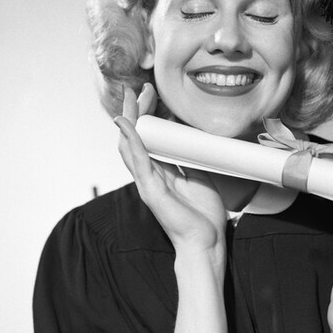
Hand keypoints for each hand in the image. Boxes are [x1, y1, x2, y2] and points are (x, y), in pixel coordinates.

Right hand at [114, 84, 226, 257]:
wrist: (205, 242)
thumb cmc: (202, 215)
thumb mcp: (199, 178)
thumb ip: (189, 160)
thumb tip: (191, 139)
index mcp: (160, 172)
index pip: (147, 139)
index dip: (146, 117)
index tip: (151, 96)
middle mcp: (149, 176)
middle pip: (135, 138)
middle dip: (136, 112)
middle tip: (140, 89)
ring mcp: (146, 182)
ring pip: (130, 145)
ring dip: (130, 120)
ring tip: (131, 98)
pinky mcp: (150, 190)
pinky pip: (137, 160)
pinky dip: (131, 140)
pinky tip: (126, 124)